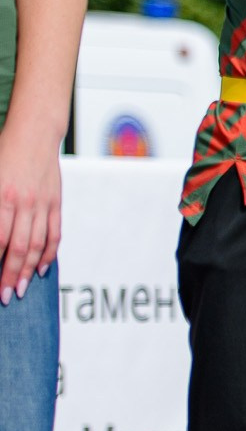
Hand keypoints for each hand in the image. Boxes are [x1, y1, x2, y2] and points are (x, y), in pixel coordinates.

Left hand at [0, 126, 62, 302]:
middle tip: (6, 296)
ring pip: (36, 244)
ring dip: (29, 270)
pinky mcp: (55, 203)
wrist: (34, 134)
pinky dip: (49, 253)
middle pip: (17, 248)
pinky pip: (54, 234)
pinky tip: (42, 268)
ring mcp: (43, 204)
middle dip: (11, 275)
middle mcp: (24, 203)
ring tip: (22, 288)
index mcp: (2, 196)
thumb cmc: (3, 155)